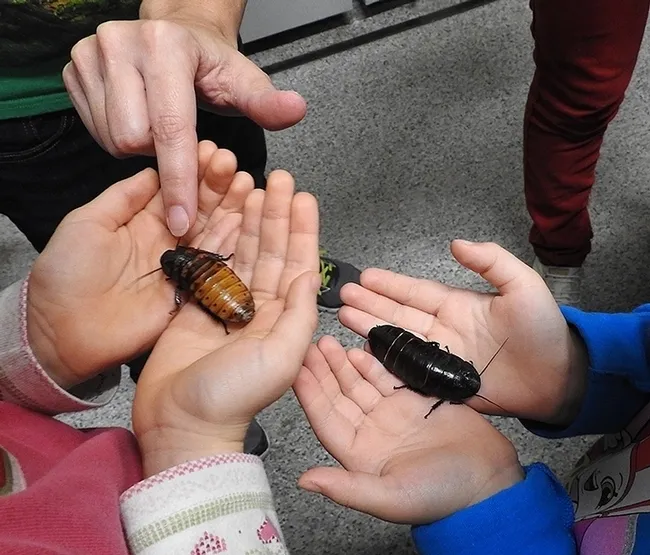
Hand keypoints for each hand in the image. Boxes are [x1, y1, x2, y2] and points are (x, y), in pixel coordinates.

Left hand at [26, 141, 253, 389]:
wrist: (64, 331)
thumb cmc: (66, 273)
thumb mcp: (88, 222)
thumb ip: (123, 197)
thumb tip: (154, 168)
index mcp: (143, 221)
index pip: (176, 189)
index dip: (192, 170)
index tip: (209, 149)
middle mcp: (170, 241)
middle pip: (200, 207)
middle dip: (216, 184)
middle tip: (230, 162)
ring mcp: (185, 267)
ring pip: (214, 232)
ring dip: (231, 208)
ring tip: (245, 183)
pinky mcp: (193, 292)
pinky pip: (217, 266)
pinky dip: (233, 242)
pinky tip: (247, 219)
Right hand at [62, 15, 306, 235]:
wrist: (174, 34)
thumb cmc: (209, 65)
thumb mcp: (242, 82)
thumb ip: (265, 102)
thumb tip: (296, 109)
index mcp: (166, 46)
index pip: (171, 128)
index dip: (179, 180)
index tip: (183, 221)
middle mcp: (120, 43)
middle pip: (133, 138)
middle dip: (160, 154)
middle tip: (179, 137)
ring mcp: (89, 54)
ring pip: (112, 139)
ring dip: (140, 148)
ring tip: (159, 124)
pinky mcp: (72, 70)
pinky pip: (95, 131)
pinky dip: (118, 137)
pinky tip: (137, 118)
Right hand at [131, 170, 320, 476]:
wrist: (181, 421)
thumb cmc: (233, 396)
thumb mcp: (280, 357)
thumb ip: (298, 314)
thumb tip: (311, 275)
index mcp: (285, 320)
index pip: (299, 265)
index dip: (302, 230)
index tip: (304, 198)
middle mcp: (261, 309)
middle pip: (273, 252)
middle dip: (277, 215)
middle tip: (279, 179)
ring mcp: (229, 306)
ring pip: (245, 253)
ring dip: (252, 221)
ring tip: (255, 186)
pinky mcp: (199, 306)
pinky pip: (213, 265)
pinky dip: (220, 239)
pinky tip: (225, 215)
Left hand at [293, 336, 522, 524]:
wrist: (491, 483)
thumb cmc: (442, 497)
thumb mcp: (389, 497)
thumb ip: (346, 487)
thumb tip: (302, 481)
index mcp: (360, 454)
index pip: (326, 418)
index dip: (310, 393)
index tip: (296, 367)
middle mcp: (373, 432)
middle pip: (341, 395)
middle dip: (325, 370)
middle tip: (311, 344)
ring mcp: (395, 415)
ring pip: (363, 383)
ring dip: (346, 363)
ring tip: (330, 341)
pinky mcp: (417, 401)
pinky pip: (390, 376)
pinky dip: (376, 361)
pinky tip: (363, 346)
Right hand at [338, 240, 588, 425]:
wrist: (559, 380)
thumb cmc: (542, 330)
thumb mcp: (522, 286)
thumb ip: (491, 262)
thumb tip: (456, 244)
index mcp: (457, 306)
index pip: (415, 292)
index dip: (389, 284)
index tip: (364, 276)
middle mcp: (442, 330)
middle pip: (398, 314)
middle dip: (369, 304)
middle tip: (341, 296)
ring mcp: (440, 357)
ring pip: (398, 340)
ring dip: (371, 328)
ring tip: (344, 318)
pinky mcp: (442, 384)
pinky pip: (407, 371)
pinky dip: (385, 362)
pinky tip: (364, 353)